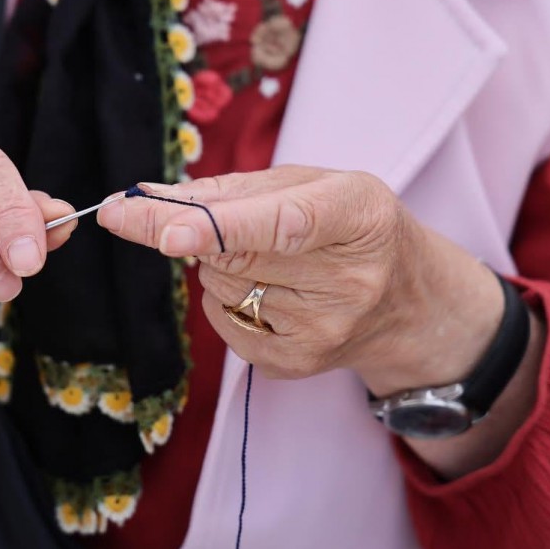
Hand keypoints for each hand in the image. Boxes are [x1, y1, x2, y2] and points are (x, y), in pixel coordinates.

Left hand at [97, 166, 503, 395]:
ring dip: (217, 265)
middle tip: (181, 218)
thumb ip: (228, 189)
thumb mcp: (310, 185)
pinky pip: (221, 322)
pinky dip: (224, 299)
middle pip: (234, 258)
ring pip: (220, 288)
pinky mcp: (296, 363)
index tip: (169, 234)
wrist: (407, 301)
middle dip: (189, 233)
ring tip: (266, 258)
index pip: (283, 224)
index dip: (221, 228)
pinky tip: (266, 290)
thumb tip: (143, 198)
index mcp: (359, 215)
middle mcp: (350, 279)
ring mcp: (324, 330)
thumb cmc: (346, 226)